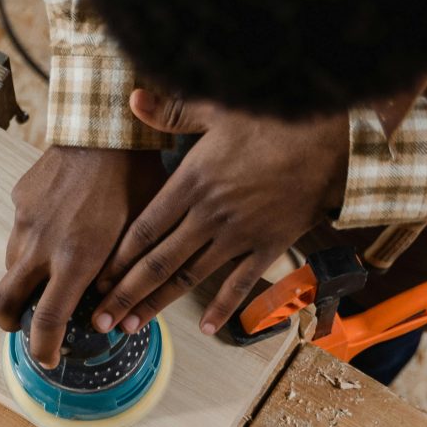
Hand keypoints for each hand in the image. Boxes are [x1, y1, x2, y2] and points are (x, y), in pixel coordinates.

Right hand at [0, 146, 167, 368]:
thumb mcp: (140, 236)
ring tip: (48, 276)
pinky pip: (19, 229)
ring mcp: (26, 219)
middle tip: (24, 328)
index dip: (43, 347)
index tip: (48, 358)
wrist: (108, 125)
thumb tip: (116, 313)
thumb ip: (122, 277)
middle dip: (10, 323)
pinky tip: (57, 229)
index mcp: (74, 259)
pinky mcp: (21, 196)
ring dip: (24, 280)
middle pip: (4, 302)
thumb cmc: (135, 179)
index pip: (46, 321)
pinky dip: (31, 242)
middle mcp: (40, 244)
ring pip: (11, 265)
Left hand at [92, 90, 348, 336]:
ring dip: (160, 304)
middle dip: (126, 294)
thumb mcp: (217, 107)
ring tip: (135, 328)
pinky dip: (224, 307)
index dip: (117, 259)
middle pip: (158, 262)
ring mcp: (240, 234)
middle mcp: (210, 214)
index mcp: (191, 182)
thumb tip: (131, 98)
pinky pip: (241, 282)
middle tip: (100, 320)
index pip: (143, 229)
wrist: (330, 136)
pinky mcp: (270, 244)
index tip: (96, 280)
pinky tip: (207, 327)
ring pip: (190, 276)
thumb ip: (171, 110)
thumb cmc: (272, 116)